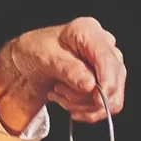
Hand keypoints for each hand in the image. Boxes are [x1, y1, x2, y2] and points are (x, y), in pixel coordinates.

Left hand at [0, 17, 126, 131]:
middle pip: (113, 80)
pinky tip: (66, 100)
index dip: (107, 82)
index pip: (107, 58)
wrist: (27, 61)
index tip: (98, 101)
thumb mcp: (45, 58)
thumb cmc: (34, 51)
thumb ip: (68, 70)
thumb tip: (90, 85)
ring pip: (109, 96)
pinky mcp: (104, 80)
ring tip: (58, 92)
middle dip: (86, 97)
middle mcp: (103, 46)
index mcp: (88, 31)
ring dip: (81, 104)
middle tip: (59, 91)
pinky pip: (105, 104)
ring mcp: (106, 64)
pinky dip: (85, 109)